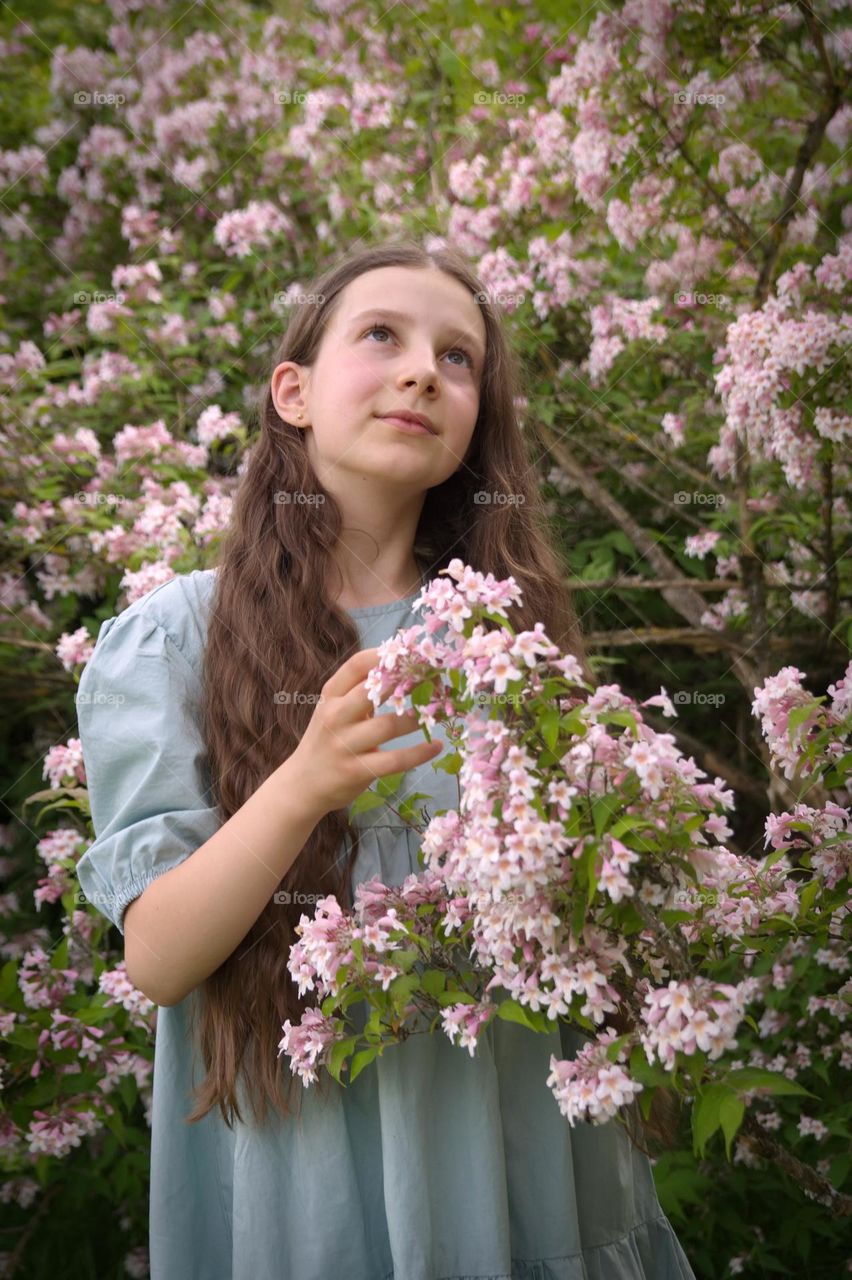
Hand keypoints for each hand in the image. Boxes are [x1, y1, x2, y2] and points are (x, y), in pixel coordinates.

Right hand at [282, 646, 441, 816]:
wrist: (303, 784)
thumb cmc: (328, 739)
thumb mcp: (335, 709)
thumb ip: (360, 691)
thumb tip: (403, 667)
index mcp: (331, 695)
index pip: (357, 665)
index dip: (386, 655)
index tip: (412, 654)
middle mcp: (335, 716)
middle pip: (375, 690)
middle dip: (408, 682)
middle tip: (435, 680)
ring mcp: (344, 745)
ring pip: (390, 725)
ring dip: (420, 717)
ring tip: (442, 711)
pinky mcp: (356, 771)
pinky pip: (395, 760)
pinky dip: (420, 752)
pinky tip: (436, 746)